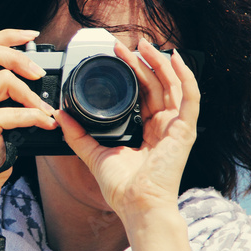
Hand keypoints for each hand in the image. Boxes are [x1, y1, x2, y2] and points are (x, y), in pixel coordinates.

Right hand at [0, 29, 58, 183]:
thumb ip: (2, 92)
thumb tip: (34, 75)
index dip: (8, 36)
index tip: (31, 36)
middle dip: (17, 55)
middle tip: (38, 72)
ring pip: (4, 79)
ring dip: (31, 95)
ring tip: (44, 109)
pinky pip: (16, 112)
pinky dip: (36, 117)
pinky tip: (46, 124)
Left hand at [54, 37, 199, 218]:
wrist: (137, 206)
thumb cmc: (122, 188)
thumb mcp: (94, 154)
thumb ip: (78, 134)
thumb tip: (61, 115)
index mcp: (148, 131)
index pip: (145, 94)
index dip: (133, 73)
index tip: (117, 56)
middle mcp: (164, 126)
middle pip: (157, 85)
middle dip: (141, 62)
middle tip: (123, 46)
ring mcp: (177, 127)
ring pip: (173, 85)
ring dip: (159, 62)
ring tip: (143, 45)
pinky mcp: (184, 130)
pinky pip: (190, 97)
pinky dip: (185, 76)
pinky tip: (175, 58)